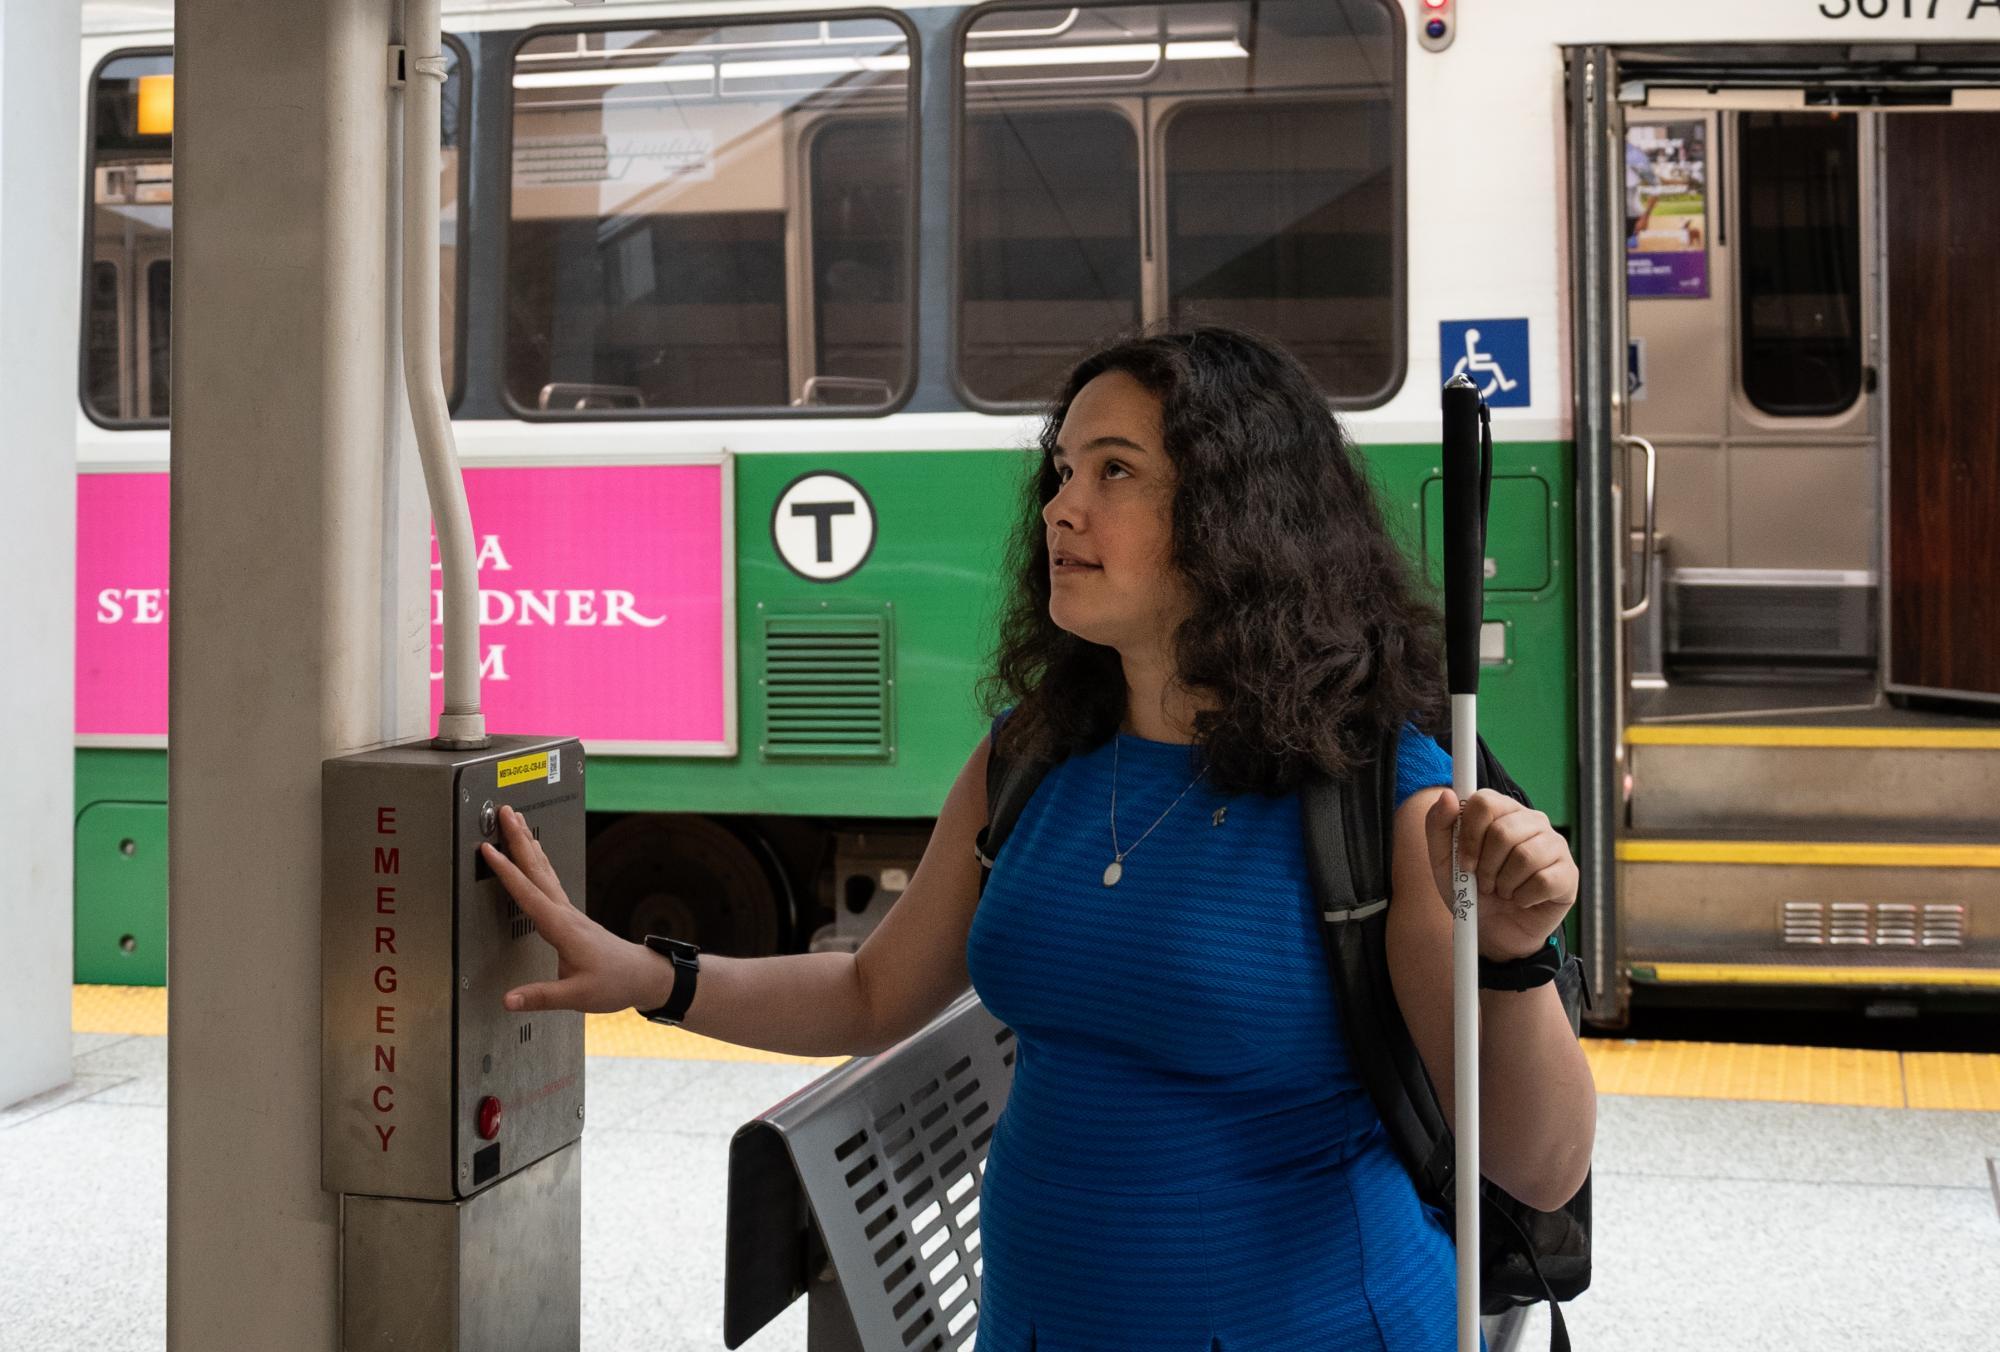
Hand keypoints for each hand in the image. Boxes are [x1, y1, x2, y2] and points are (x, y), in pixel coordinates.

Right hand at [481, 805, 669, 1013]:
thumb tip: (508, 1000)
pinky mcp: (571, 915)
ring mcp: (569, 911)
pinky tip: (534, 856)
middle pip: (537, 869)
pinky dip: (538, 862)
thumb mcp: (577, 997)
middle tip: (505, 811)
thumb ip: (541, 997)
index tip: (489, 849)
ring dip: (529, 843)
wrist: (643, 976)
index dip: (506, 870)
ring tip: (516, 820)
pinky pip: (550, 880)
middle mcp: (566, 912)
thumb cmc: (614, 983)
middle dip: (519, 838)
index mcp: (562, 927)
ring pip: (544, 870)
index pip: (528, 893)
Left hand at [1423, 789, 1577, 961]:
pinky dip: (1524, 897)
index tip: (1465, 863)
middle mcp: (1531, 820)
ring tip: (1502, 891)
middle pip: (1503, 831)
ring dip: (1504, 884)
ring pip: (1525, 856)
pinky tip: (1522, 899)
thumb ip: (1438, 825)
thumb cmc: (1470, 891)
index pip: (1485, 802)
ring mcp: (1554, 844)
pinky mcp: (1568, 872)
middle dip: (1486, 866)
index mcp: (1501, 811)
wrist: (1494, 931)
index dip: (1469, 835)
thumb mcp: (1444, 861)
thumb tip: (1447, 794)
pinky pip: (1543, 880)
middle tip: (1484, 884)